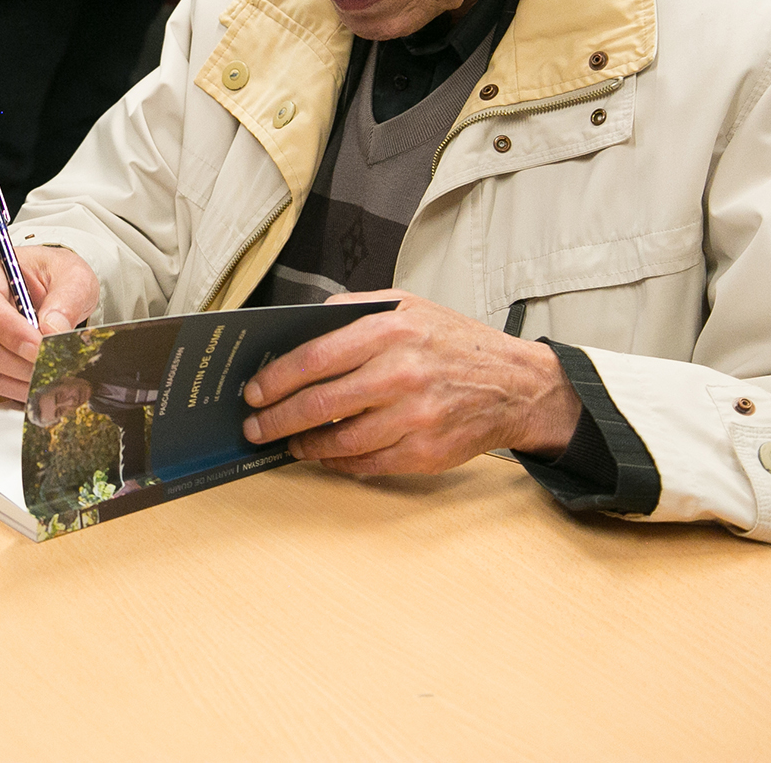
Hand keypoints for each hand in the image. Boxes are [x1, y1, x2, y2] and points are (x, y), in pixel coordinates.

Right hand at [0, 246, 99, 399]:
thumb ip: (66, 300)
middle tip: (50, 364)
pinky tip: (38, 383)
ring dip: (18, 376)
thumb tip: (51, 329)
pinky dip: (14, 386)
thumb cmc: (57, 276)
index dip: (9, 330)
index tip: (39, 346)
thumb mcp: (74, 277)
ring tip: (50, 375)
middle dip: (17, 360)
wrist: (54, 288)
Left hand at [240, 289, 580, 473]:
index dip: (276, 378)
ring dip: (303, 445)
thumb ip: (355, 310)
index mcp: (392, 331)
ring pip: (340, 440)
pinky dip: (337, 463)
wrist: (517, 385)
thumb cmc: (456, 343)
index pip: (316, 357)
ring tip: (286, 442)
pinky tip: (323, 456)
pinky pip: (366, 464)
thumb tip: (301, 324)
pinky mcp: (426, 453)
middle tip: (254, 425)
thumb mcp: (409, 306)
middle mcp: (402, 374)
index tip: (254, 390)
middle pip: (320, 403)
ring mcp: (415, 417)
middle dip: (276, 418)